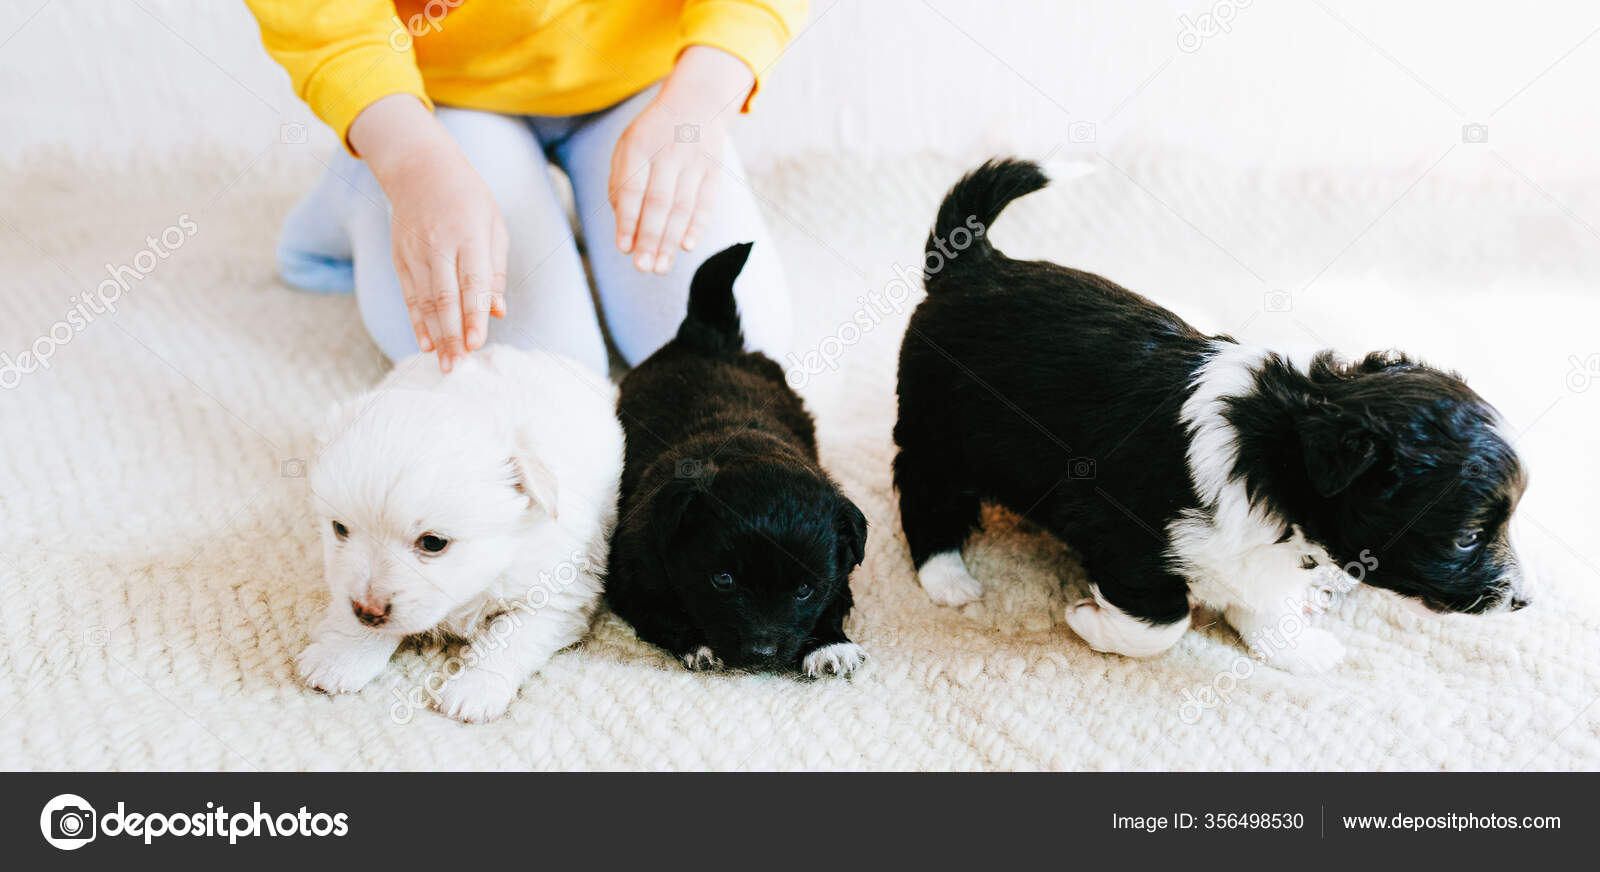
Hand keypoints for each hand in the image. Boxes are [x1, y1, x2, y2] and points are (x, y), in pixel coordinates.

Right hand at [349, 95, 507, 372]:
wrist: (419, 168)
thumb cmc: (468, 199)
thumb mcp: (493, 226)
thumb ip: (495, 272)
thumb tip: (498, 312)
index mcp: (469, 235)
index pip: (471, 283)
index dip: (473, 316)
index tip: (477, 344)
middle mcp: (438, 245)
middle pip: (444, 298)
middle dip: (452, 336)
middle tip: (459, 367)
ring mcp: (414, 252)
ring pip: (424, 301)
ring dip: (435, 336)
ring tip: (446, 365)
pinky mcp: (399, 257)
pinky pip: (409, 295)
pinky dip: (417, 321)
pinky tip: (425, 344)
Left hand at [610, 46, 755, 273]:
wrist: (697, 103)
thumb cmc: (653, 135)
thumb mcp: (628, 147)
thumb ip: (621, 183)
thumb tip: (623, 225)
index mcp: (640, 147)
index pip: (633, 189)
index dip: (628, 221)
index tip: (624, 248)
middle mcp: (669, 153)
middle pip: (659, 203)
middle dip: (650, 239)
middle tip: (643, 267)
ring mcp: (694, 162)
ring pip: (683, 208)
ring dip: (671, 241)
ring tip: (661, 267)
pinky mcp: (714, 171)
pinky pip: (706, 203)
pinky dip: (697, 226)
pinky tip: (687, 247)